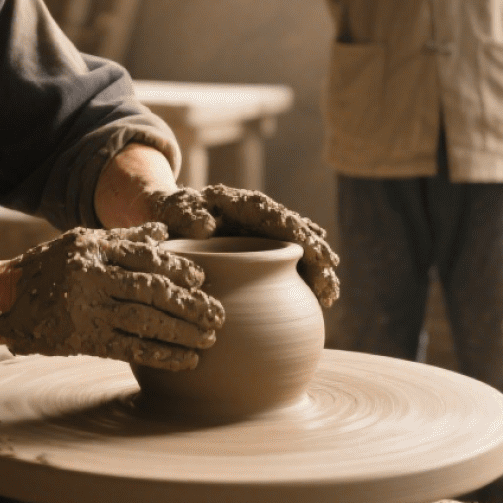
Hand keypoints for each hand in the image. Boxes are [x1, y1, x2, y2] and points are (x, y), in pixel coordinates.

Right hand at [0, 222, 224, 370]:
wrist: (5, 298)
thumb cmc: (49, 265)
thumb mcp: (80, 241)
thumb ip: (123, 238)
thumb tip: (163, 232)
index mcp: (93, 248)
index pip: (144, 256)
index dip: (177, 268)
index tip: (201, 278)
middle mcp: (90, 276)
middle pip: (150, 290)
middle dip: (189, 304)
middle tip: (218, 314)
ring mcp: (86, 309)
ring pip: (144, 320)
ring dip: (181, 332)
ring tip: (208, 339)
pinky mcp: (82, 338)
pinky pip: (129, 348)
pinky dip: (162, 355)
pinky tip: (186, 361)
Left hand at [149, 185, 340, 307]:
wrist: (173, 219)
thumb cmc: (173, 213)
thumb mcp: (175, 210)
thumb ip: (187, 215)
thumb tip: (206, 226)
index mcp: (242, 204)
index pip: (275, 214)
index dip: (296, 229)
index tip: (311, 247)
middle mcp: (262, 218)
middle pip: (298, 234)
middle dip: (317, 256)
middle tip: (328, 284)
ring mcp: (267, 236)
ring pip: (302, 250)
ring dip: (318, 270)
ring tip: (329, 296)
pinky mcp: (267, 254)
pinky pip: (294, 264)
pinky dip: (308, 278)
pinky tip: (321, 298)